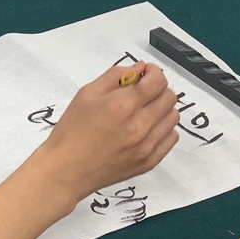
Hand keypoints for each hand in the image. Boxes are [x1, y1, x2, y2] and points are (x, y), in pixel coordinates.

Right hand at [33, 62, 179, 201]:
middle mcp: (140, 126)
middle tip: (142, 92)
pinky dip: (163, 129)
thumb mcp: (86, 93)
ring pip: (173, 117)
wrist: (66, 170)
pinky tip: (147, 128)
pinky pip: (171, 138)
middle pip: (170, 97)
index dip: (153, 72)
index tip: (145, 73)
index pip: (158, 81)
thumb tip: (139, 68)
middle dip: (158, 89)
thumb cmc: (72, 131)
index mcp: (123, 105)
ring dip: (162, 108)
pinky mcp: (149, 162)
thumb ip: (115, 76)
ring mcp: (147, 146)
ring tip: (144, 111)